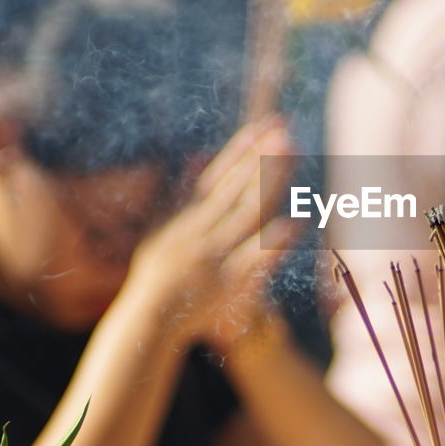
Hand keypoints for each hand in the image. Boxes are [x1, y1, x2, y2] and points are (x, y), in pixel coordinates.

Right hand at [121, 118, 300, 344]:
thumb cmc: (158, 271)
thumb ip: (182, 192)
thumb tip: (198, 156)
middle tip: (285, 133)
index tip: (264, 126)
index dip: (242, 149)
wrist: (147, 320)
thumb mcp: (164, 226)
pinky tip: (296, 222)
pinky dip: (273, 242)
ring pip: (247, 214)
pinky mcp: (226, 282)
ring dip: (269, 184)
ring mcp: (213, 254)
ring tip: (291, 157)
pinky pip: (253, 259)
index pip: (219, 175)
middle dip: (261, 159)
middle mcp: (200, 229)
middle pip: (237, 187)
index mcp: (186, 215)